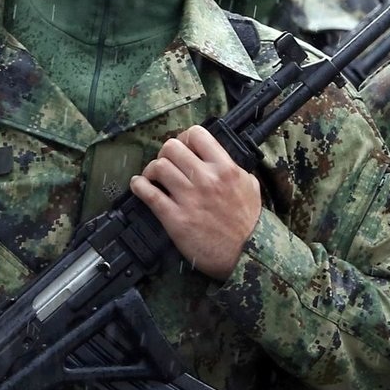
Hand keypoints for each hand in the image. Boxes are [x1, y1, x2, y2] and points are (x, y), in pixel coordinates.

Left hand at [128, 125, 261, 278]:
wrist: (246, 255)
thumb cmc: (249, 224)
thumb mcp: (250, 187)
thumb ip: (233, 169)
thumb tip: (218, 158)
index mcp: (226, 168)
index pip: (196, 134)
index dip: (185, 138)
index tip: (183, 146)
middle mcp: (206, 179)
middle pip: (171, 147)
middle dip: (165, 153)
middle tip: (166, 163)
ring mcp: (190, 198)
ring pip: (158, 167)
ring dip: (151, 170)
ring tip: (152, 177)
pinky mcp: (176, 218)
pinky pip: (149, 194)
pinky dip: (139, 186)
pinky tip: (139, 186)